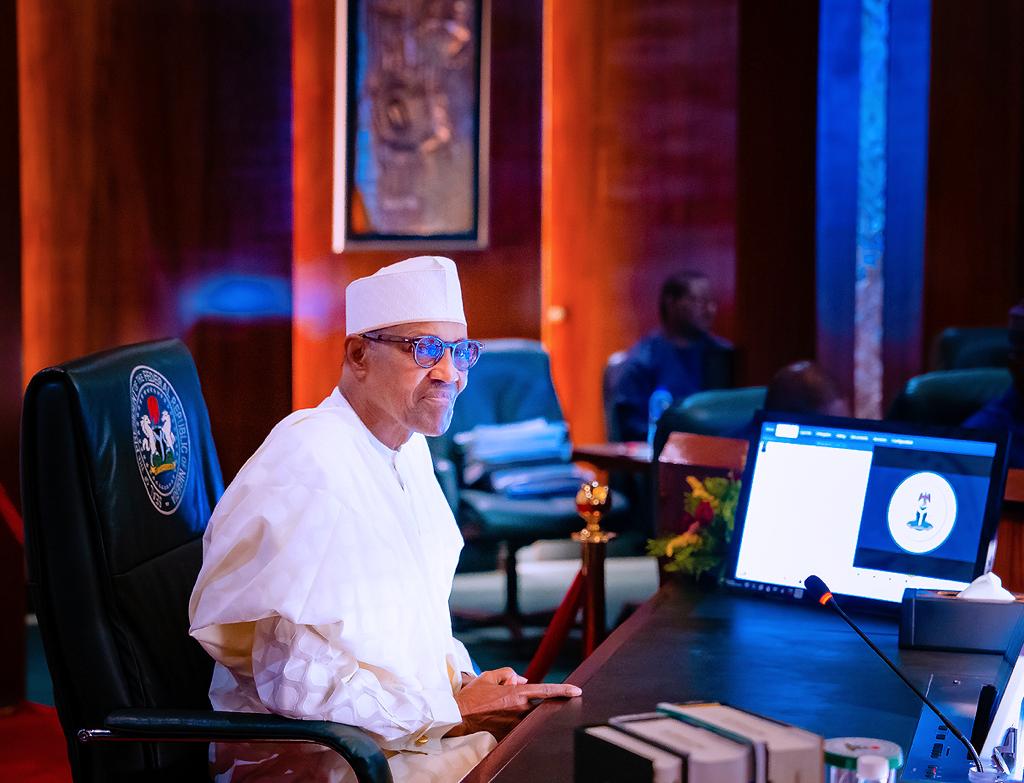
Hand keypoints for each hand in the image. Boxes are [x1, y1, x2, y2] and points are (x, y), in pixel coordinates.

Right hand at [448, 667, 580, 740]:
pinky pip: (516, 726)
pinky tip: (497, 718)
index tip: (577, 691)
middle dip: (537, 703)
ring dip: (520, 711)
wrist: (456, 718)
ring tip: (500, 709)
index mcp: (516, 693)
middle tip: (519, 700)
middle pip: (539, 706)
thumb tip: (521, 679)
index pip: (546, 691)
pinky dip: (512, 720)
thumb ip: (507, 674)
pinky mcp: (508, 735)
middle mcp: (519, 710)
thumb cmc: (471, 696)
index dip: (563, 690)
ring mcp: (514, 724)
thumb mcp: (488, 676)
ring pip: (527, 716)